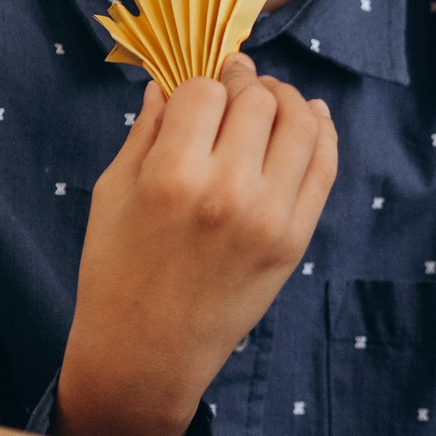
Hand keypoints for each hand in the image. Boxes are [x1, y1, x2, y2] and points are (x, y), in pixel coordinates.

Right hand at [58, 55, 336, 435]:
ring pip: (300, 123)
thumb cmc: (117, 271)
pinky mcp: (295, 238)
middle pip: (257, 100)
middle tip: (237, 86)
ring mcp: (269, 216)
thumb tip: (166, 83)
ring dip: (286, 100)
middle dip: (245, 84)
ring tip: (270, 100)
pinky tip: (310, 118)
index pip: (203, 91)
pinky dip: (321, 132)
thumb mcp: (112, 194)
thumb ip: (144, 132)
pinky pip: (323, 166)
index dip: (200, 83)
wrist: (148, 352)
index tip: (201, 86)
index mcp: (170, 176)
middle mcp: (226, 191)